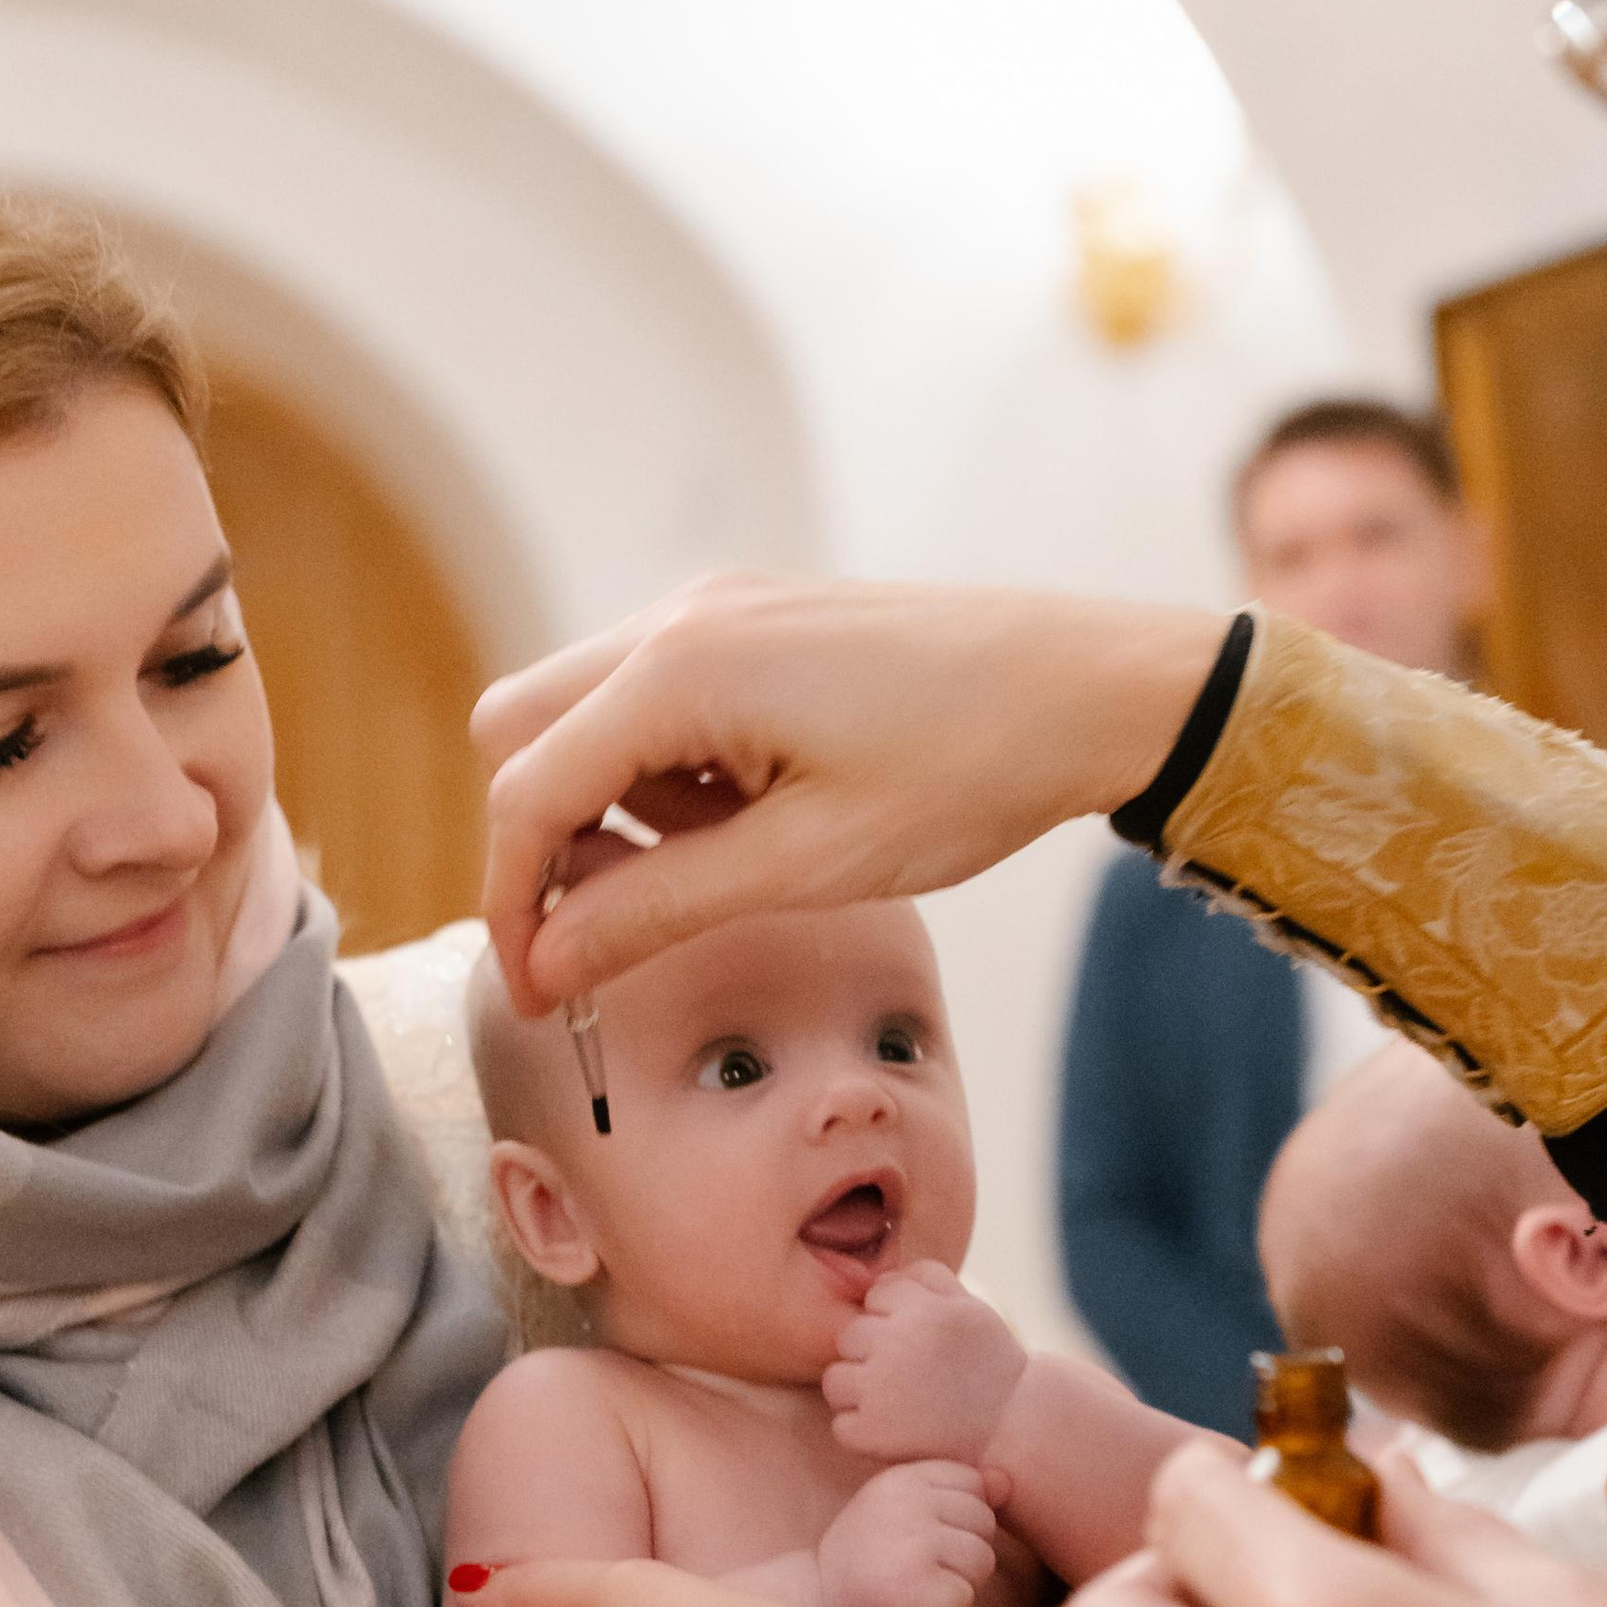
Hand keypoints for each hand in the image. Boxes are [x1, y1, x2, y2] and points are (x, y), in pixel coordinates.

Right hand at [474, 573, 1230, 1010]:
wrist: (1091, 689)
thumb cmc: (968, 770)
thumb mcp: (805, 867)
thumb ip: (656, 911)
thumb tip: (549, 963)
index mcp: (679, 671)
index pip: (526, 793)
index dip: (515, 906)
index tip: (539, 996)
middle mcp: (677, 619)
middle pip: (521, 733)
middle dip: (544, 840)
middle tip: (614, 926)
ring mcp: (714, 610)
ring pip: (581, 714)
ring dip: (608, 806)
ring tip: (715, 867)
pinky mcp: (753, 623)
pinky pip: (652, 698)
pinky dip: (663, 772)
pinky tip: (748, 818)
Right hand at [815, 1458, 1001, 1606]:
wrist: (814, 1600)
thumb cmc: (869, 1554)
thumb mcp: (902, 1509)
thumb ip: (953, 1492)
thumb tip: (1005, 1482)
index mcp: (902, 1477)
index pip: (972, 1483)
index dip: (959, 1516)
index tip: (923, 1534)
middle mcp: (906, 1503)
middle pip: (984, 1522)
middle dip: (964, 1550)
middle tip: (919, 1566)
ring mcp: (910, 1543)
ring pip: (982, 1560)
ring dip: (959, 1582)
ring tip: (918, 1585)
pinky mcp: (912, 1585)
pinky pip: (964, 1596)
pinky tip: (913, 1606)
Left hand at [825, 1262, 1027, 1469]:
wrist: (1015, 1428)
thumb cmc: (993, 1365)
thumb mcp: (972, 1308)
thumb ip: (931, 1280)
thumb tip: (884, 1276)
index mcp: (922, 1310)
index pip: (877, 1296)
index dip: (895, 1318)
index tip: (919, 1342)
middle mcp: (896, 1344)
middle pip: (850, 1337)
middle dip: (872, 1353)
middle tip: (907, 1377)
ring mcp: (880, 1390)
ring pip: (836, 1380)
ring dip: (859, 1392)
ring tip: (897, 1404)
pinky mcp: (872, 1433)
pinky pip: (842, 1426)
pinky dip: (864, 1432)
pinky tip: (896, 1432)